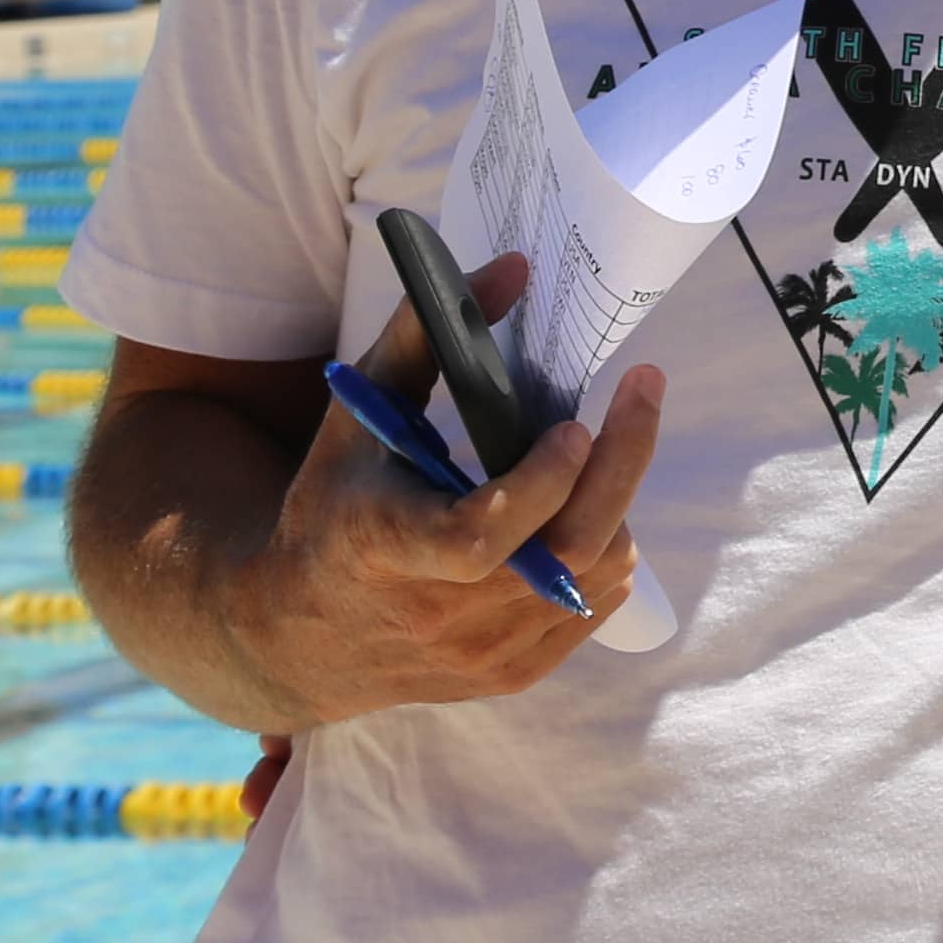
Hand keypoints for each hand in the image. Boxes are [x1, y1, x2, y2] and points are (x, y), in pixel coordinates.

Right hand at [221, 250, 665, 723]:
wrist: (299, 636)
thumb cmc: (334, 504)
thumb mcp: (359, 413)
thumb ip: (428, 334)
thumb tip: (516, 268)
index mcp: (386, 549)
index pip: (482, 534)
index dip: (541, 483)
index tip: (574, 422)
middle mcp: (438, 614)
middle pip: (565, 552)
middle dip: (621, 465)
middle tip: (644, 389)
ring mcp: (481, 654)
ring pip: (593, 575)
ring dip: (613, 501)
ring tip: (600, 450)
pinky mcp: (510, 674)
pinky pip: (592, 606)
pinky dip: (604, 548)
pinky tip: (586, 506)